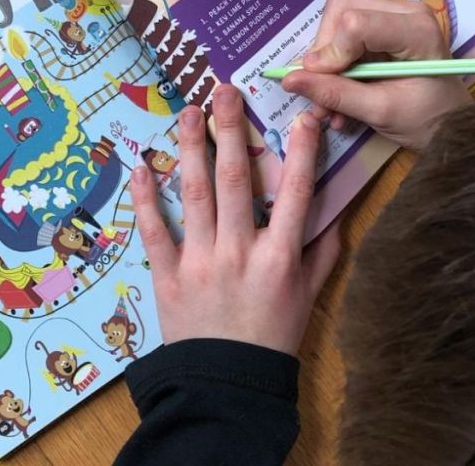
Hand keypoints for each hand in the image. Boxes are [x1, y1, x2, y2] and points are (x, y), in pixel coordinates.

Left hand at [130, 84, 339, 355]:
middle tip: (225, 90)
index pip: (295, 193)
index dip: (301, 151)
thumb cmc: (272, 338)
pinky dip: (145, 199)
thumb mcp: (307, 296)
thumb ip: (321, 252)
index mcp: (279, 257)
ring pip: (194, 194)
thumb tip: (334, 212)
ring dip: (191, 148)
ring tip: (189, 112)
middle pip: (234, 180)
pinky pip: (155, 231)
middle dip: (231, 130)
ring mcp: (200, 261)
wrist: (227, 385)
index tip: (303, 115)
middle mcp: (239, 251)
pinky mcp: (167, 275)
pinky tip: (141, 166)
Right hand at [282, 0, 470, 151]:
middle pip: (340, 10)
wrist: (452, 125)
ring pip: (335, 19)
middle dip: (324, 54)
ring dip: (325, 62)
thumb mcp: (380, 112)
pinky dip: (333, 62)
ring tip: (329, 103)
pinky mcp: (382, 24)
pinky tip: (338, 93)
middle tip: (323, 95)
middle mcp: (404, 10)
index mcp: (416, 28)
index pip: (355, 23)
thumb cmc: (428, 120)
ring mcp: (393, 14)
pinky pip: (342, 31)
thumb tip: (288, 80)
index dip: (330, 53)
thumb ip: (335, 94)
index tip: (322, 85)